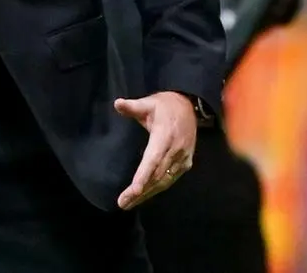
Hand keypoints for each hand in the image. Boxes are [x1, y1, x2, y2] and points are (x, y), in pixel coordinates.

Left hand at [114, 91, 196, 209]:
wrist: (189, 107)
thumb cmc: (164, 106)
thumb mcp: (148, 103)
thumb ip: (133, 106)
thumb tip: (117, 103)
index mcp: (165, 136)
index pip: (153, 159)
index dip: (143, 176)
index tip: (134, 190)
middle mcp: (175, 150)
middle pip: (157, 175)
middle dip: (140, 191)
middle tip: (123, 203)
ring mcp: (182, 158)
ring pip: (164, 181)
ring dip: (147, 194)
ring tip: (129, 204)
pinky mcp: (185, 163)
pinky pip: (170, 179)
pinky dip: (157, 189)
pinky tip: (145, 196)